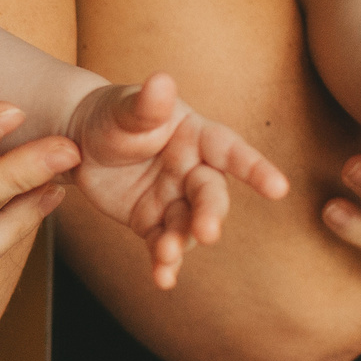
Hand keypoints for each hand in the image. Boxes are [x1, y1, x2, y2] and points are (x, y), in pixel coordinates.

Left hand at [64, 73, 289, 288]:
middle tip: (207, 232)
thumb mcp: (125, 109)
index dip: (254, 168)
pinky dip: (164, 262)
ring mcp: (175, 200)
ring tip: (167, 255)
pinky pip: (163, 244)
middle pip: (210, 195)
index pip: (229, 150)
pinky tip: (162, 278)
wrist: (81, 142)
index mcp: (195, 136)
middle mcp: (192, 170)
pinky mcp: (153, 223)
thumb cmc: (113, 116)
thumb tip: (161, 82)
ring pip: (188, 225)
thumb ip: (146, 103)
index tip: (279, 188)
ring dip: (182, 242)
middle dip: (211, 214)